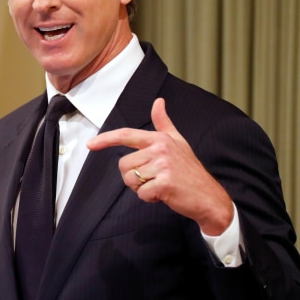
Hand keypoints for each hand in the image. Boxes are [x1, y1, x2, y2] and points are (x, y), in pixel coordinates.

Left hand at [86, 98, 232, 234]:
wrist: (209, 196)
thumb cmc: (190, 170)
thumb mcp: (178, 142)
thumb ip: (164, 123)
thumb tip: (158, 101)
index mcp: (160, 139)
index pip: (126, 135)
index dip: (106, 139)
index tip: (91, 144)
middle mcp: (160, 148)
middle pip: (124, 165)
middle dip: (134, 177)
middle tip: (154, 178)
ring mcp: (163, 165)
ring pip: (130, 180)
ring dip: (142, 188)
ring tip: (160, 185)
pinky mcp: (165, 183)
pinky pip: (141, 193)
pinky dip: (149, 198)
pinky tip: (164, 194)